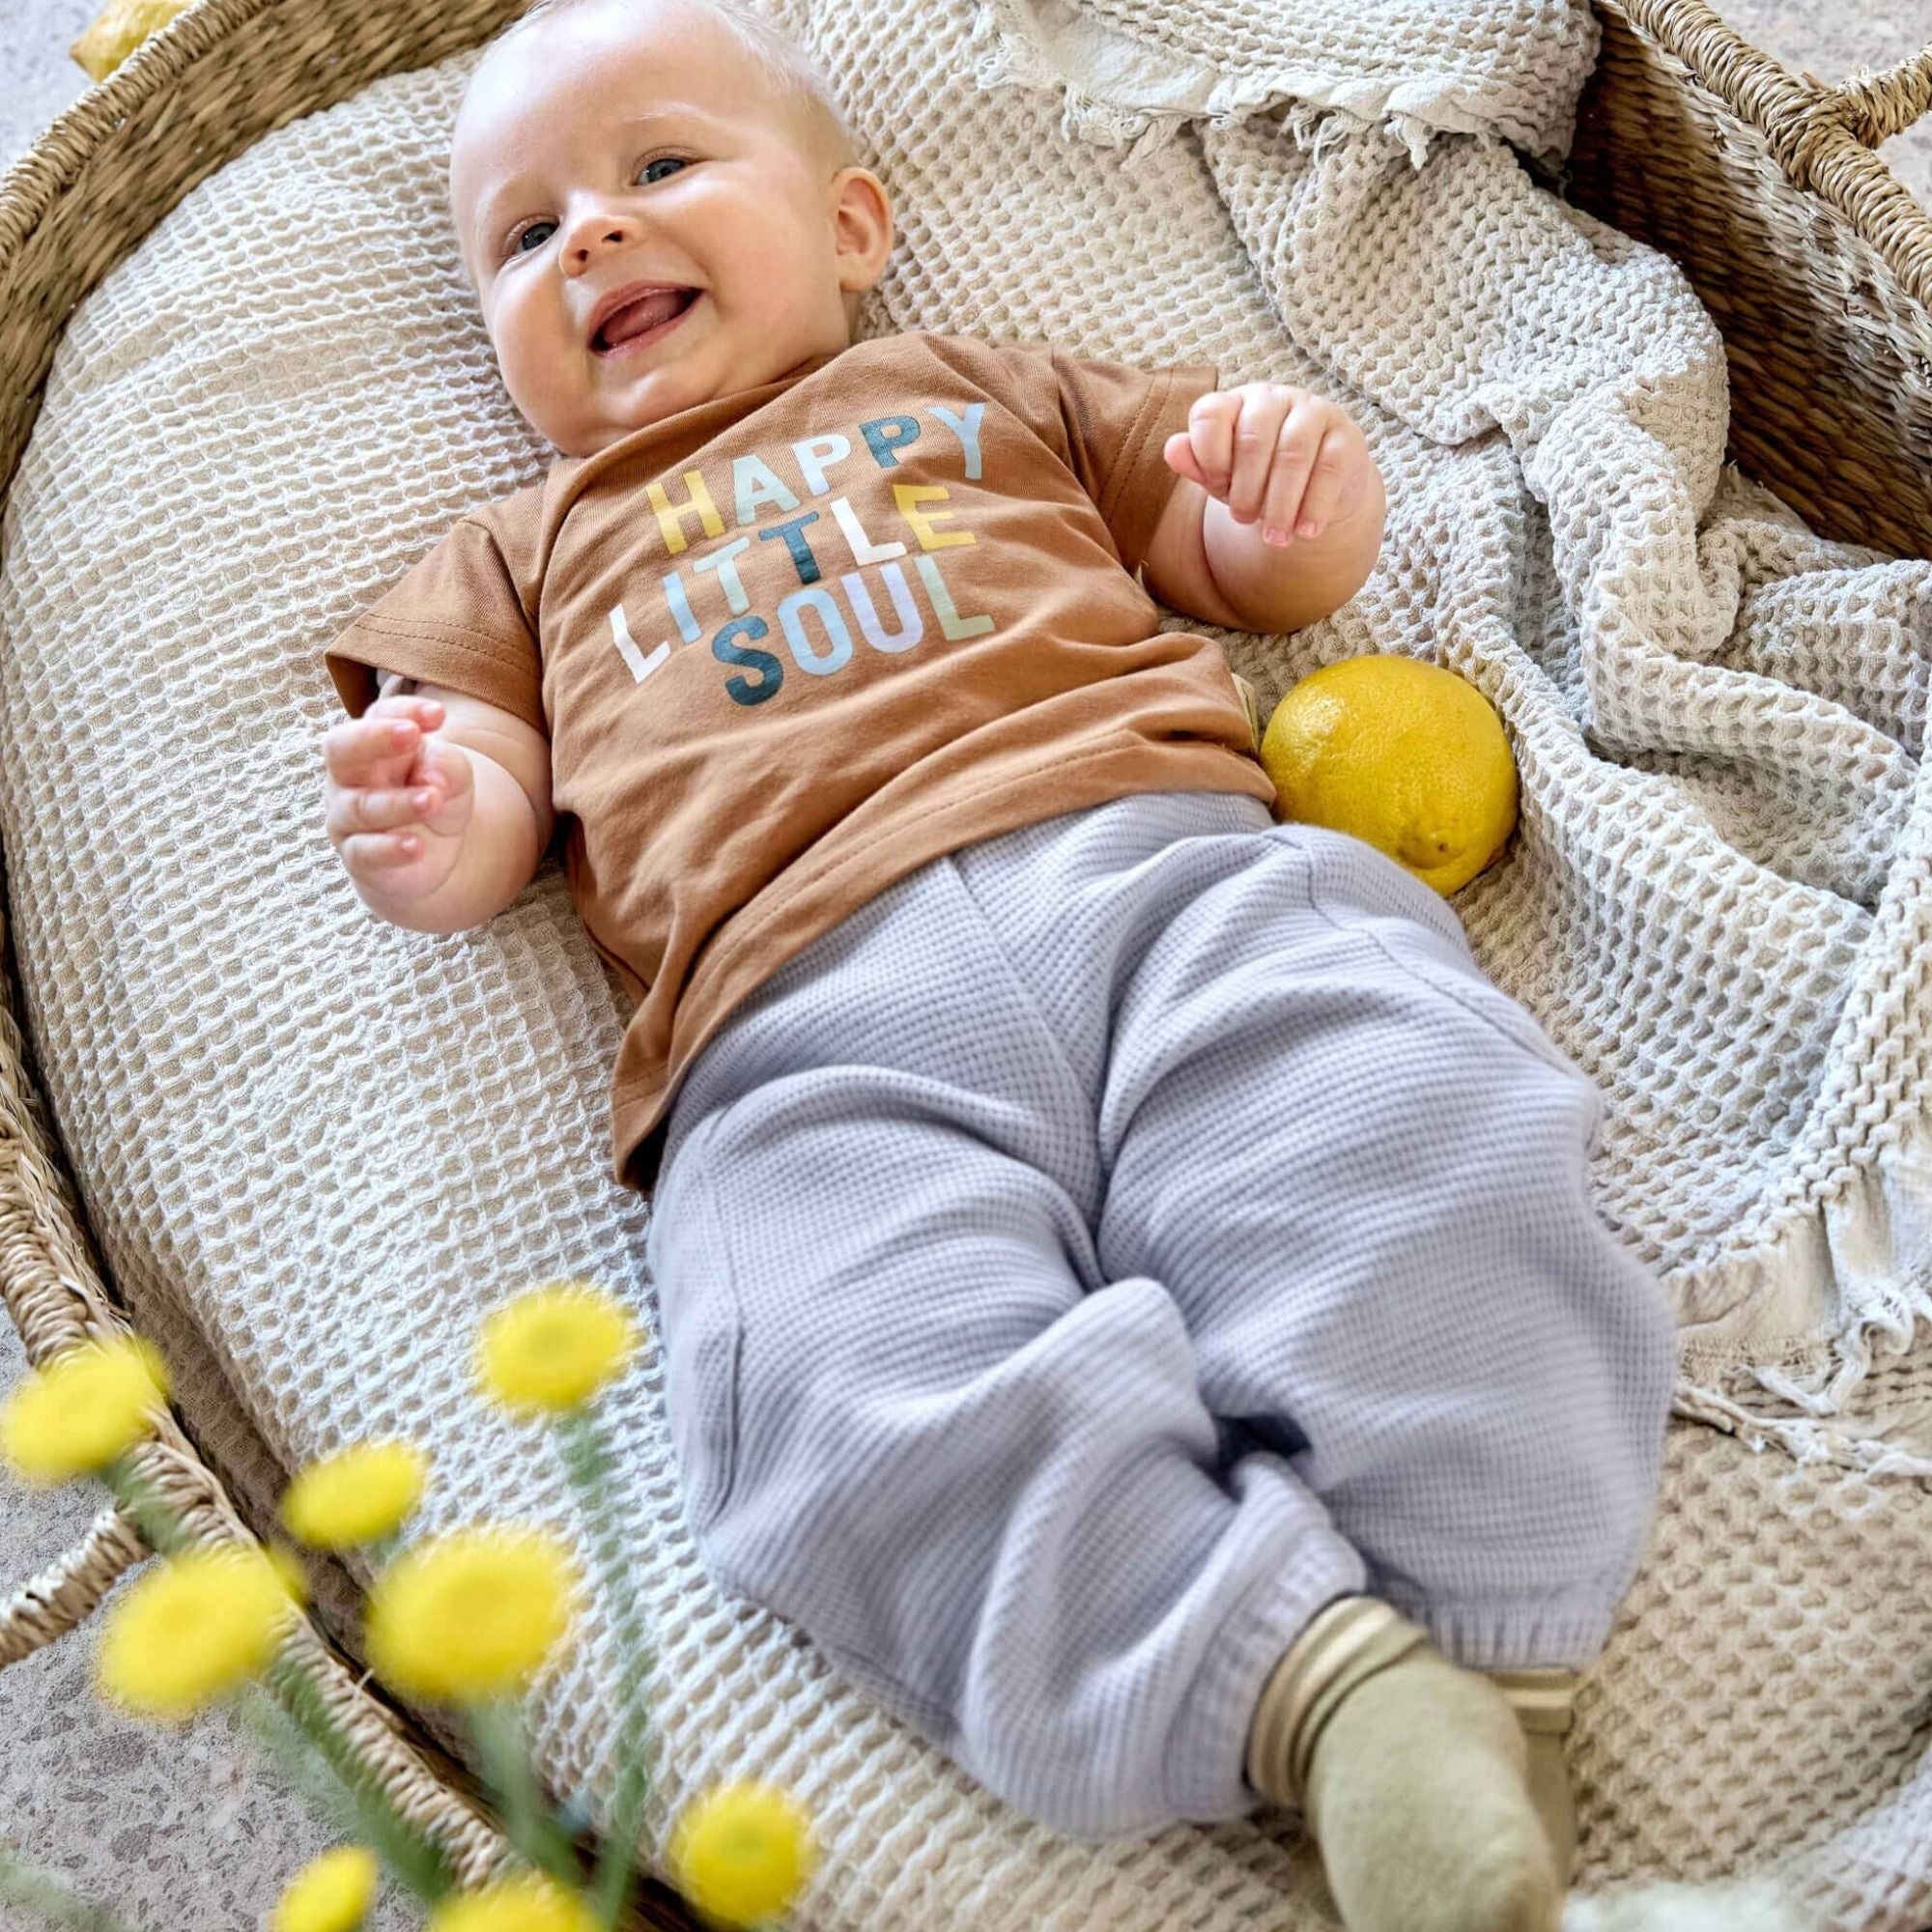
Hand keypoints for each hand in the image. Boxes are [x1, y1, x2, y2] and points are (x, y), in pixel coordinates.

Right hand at [322, 694, 475, 901]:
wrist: (428, 853)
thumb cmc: (434, 797)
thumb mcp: (454, 775)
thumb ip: (447, 765)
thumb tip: (432, 774)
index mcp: (373, 743)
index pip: (379, 716)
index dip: (405, 710)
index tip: (439, 715)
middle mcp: (350, 776)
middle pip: (343, 749)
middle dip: (375, 738)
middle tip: (412, 734)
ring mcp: (347, 817)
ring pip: (361, 806)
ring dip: (398, 802)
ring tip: (433, 799)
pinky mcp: (357, 856)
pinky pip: (364, 852)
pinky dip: (389, 849)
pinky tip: (415, 846)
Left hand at [1163, 384, 1373, 545]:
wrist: (1313, 492)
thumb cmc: (1257, 481)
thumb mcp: (1222, 477)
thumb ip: (1197, 464)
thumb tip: (1172, 449)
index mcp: (1236, 403)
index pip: (1210, 413)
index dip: (1207, 454)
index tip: (1215, 484)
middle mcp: (1274, 399)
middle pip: (1253, 438)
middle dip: (1245, 488)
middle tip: (1243, 519)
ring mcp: (1313, 412)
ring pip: (1293, 454)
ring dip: (1280, 504)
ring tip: (1274, 538)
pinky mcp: (1346, 436)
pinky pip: (1329, 468)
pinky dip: (1315, 506)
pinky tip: (1306, 532)